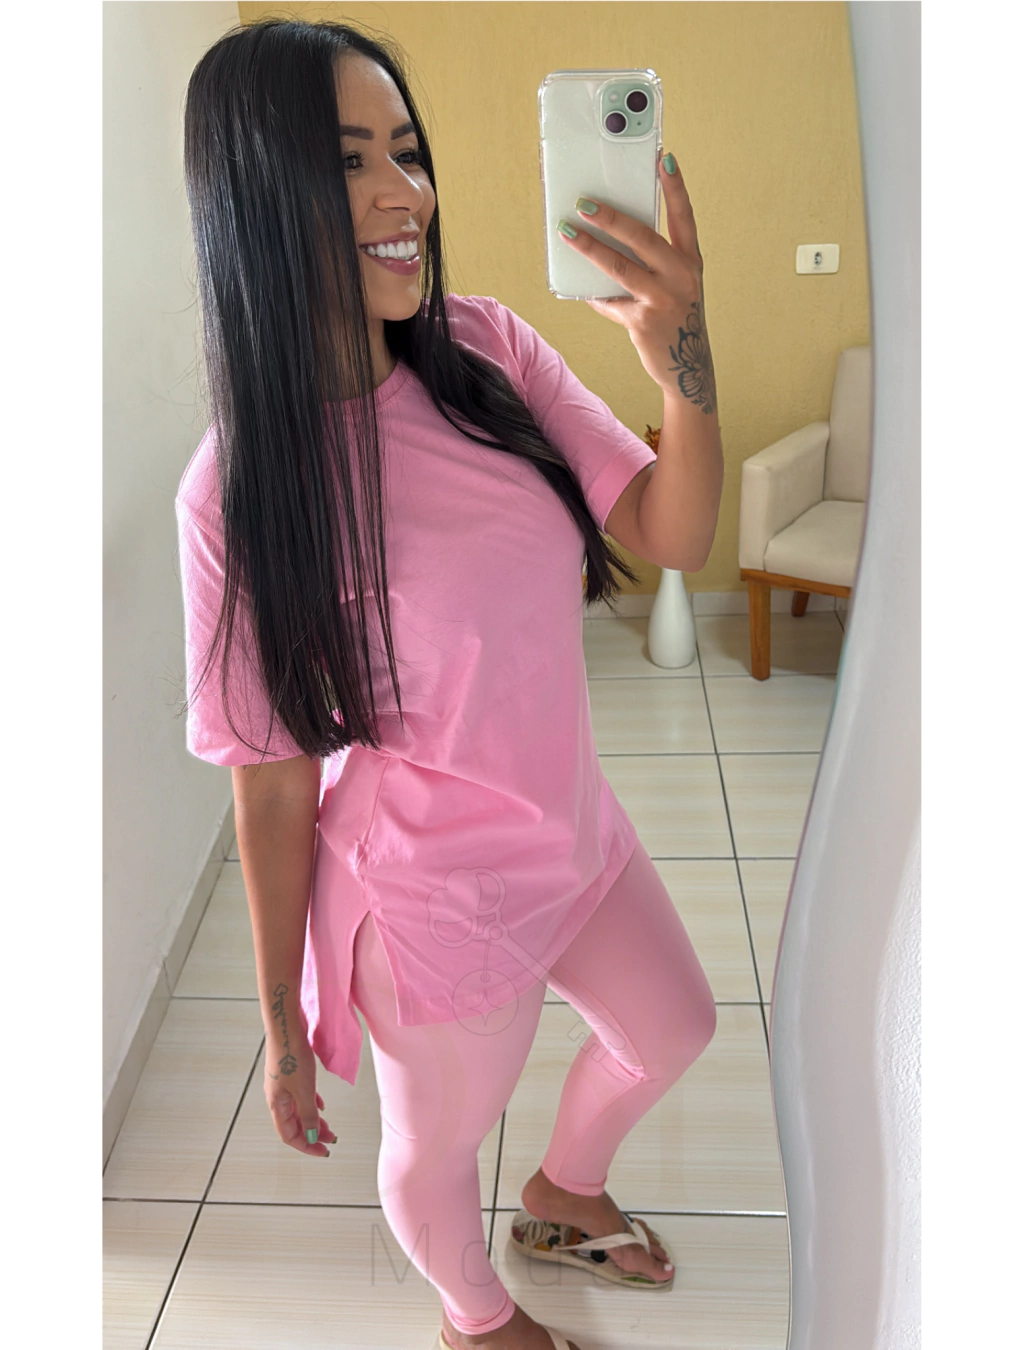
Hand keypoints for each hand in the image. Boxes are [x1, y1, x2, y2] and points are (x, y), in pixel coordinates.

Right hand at [264, 1038, 335, 1157]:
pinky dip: (311, 1103)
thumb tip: (311, 1136)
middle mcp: (277, 1097)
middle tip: (331, 1139)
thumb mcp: (304, 1089)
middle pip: (295, 1124)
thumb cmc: (292, 1056)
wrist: (286, 1027)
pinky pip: (300, 1096)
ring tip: (328, 1126)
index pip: (289, 1135)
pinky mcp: (289, 1073)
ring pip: (298, 1110)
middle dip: (313, 1134)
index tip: (324, 1151)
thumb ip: (308, 1115)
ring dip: (313, 1120)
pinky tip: (320, 1105)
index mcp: (277, 1104)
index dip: (306, 1146)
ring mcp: (282, 1085)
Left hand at [557, 151, 716, 412]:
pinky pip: (610, 302)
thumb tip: (609, 237)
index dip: (675, 187)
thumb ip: (653, 262)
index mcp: (690, 261)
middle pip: (643, 237)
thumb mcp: (675, 285)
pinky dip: (594, 296)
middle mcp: (680, 276)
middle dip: (611, 217)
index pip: (683, 216)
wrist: (687, 367)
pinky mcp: (643, 322)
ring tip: (567, 232)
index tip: (664, 157)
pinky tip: (581, 289)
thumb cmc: (675, 317)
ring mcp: (662, 300)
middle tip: (584, 202)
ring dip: (589, 248)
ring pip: (619, 267)